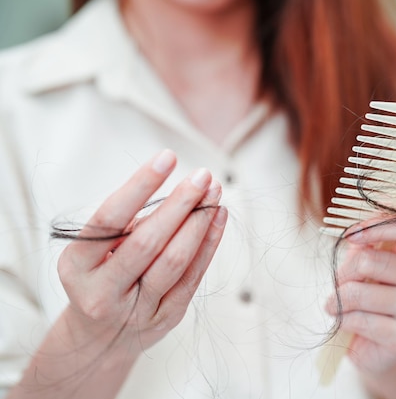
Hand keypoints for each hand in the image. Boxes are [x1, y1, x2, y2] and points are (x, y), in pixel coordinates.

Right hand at [56, 149, 227, 355]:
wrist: (99, 338)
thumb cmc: (100, 277)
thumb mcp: (94, 251)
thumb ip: (127, 224)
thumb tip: (181, 192)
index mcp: (77, 265)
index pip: (110, 219)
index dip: (140, 186)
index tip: (167, 157)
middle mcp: (102, 292)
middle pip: (147, 242)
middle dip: (180, 204)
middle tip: (202, 175)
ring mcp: (135, 310)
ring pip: (174, 262)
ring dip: (199, 222)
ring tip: (214, 192)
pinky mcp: (165, 318)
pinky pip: (192, 278)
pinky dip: (208, 245)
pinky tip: (218, 218)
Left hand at [325, 216, 395, 373]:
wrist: (377, 347)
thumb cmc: (369, 297)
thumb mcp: (365, 264)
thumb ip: (363, 246)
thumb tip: (354, 233)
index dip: (379, 226)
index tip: (350, 235)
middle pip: (370, 260)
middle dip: (343, 274)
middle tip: (337, 284)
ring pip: (361, 292)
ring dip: (338, 300)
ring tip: (336, 306)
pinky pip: (361, 320)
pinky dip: (343, 320)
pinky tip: (347, 323)